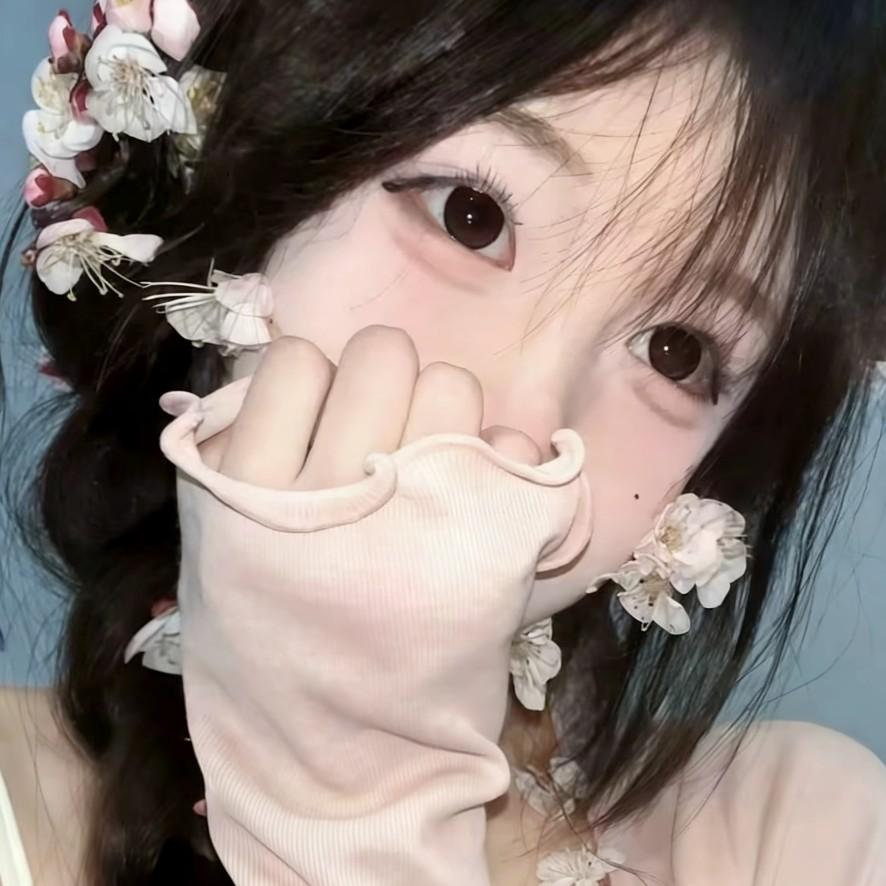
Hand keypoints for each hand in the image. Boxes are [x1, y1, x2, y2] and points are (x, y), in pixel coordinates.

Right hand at [157, 324, 591, 884]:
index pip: (297, 360)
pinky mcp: (485, 552)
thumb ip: (241, 458)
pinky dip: (503, 457)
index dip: (315, 379)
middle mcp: (326, 495)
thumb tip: (294, 370)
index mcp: (244, 491)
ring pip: (453, 385)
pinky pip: (512, 445)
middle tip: (386, 431)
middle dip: (387, 380)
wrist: (338, 761)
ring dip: (446, 413)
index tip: (322, 414)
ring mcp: (411, 520)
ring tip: (433, 467)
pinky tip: (483, 496)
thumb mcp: (215, 553)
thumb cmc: (270, 648)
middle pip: (383, 354)